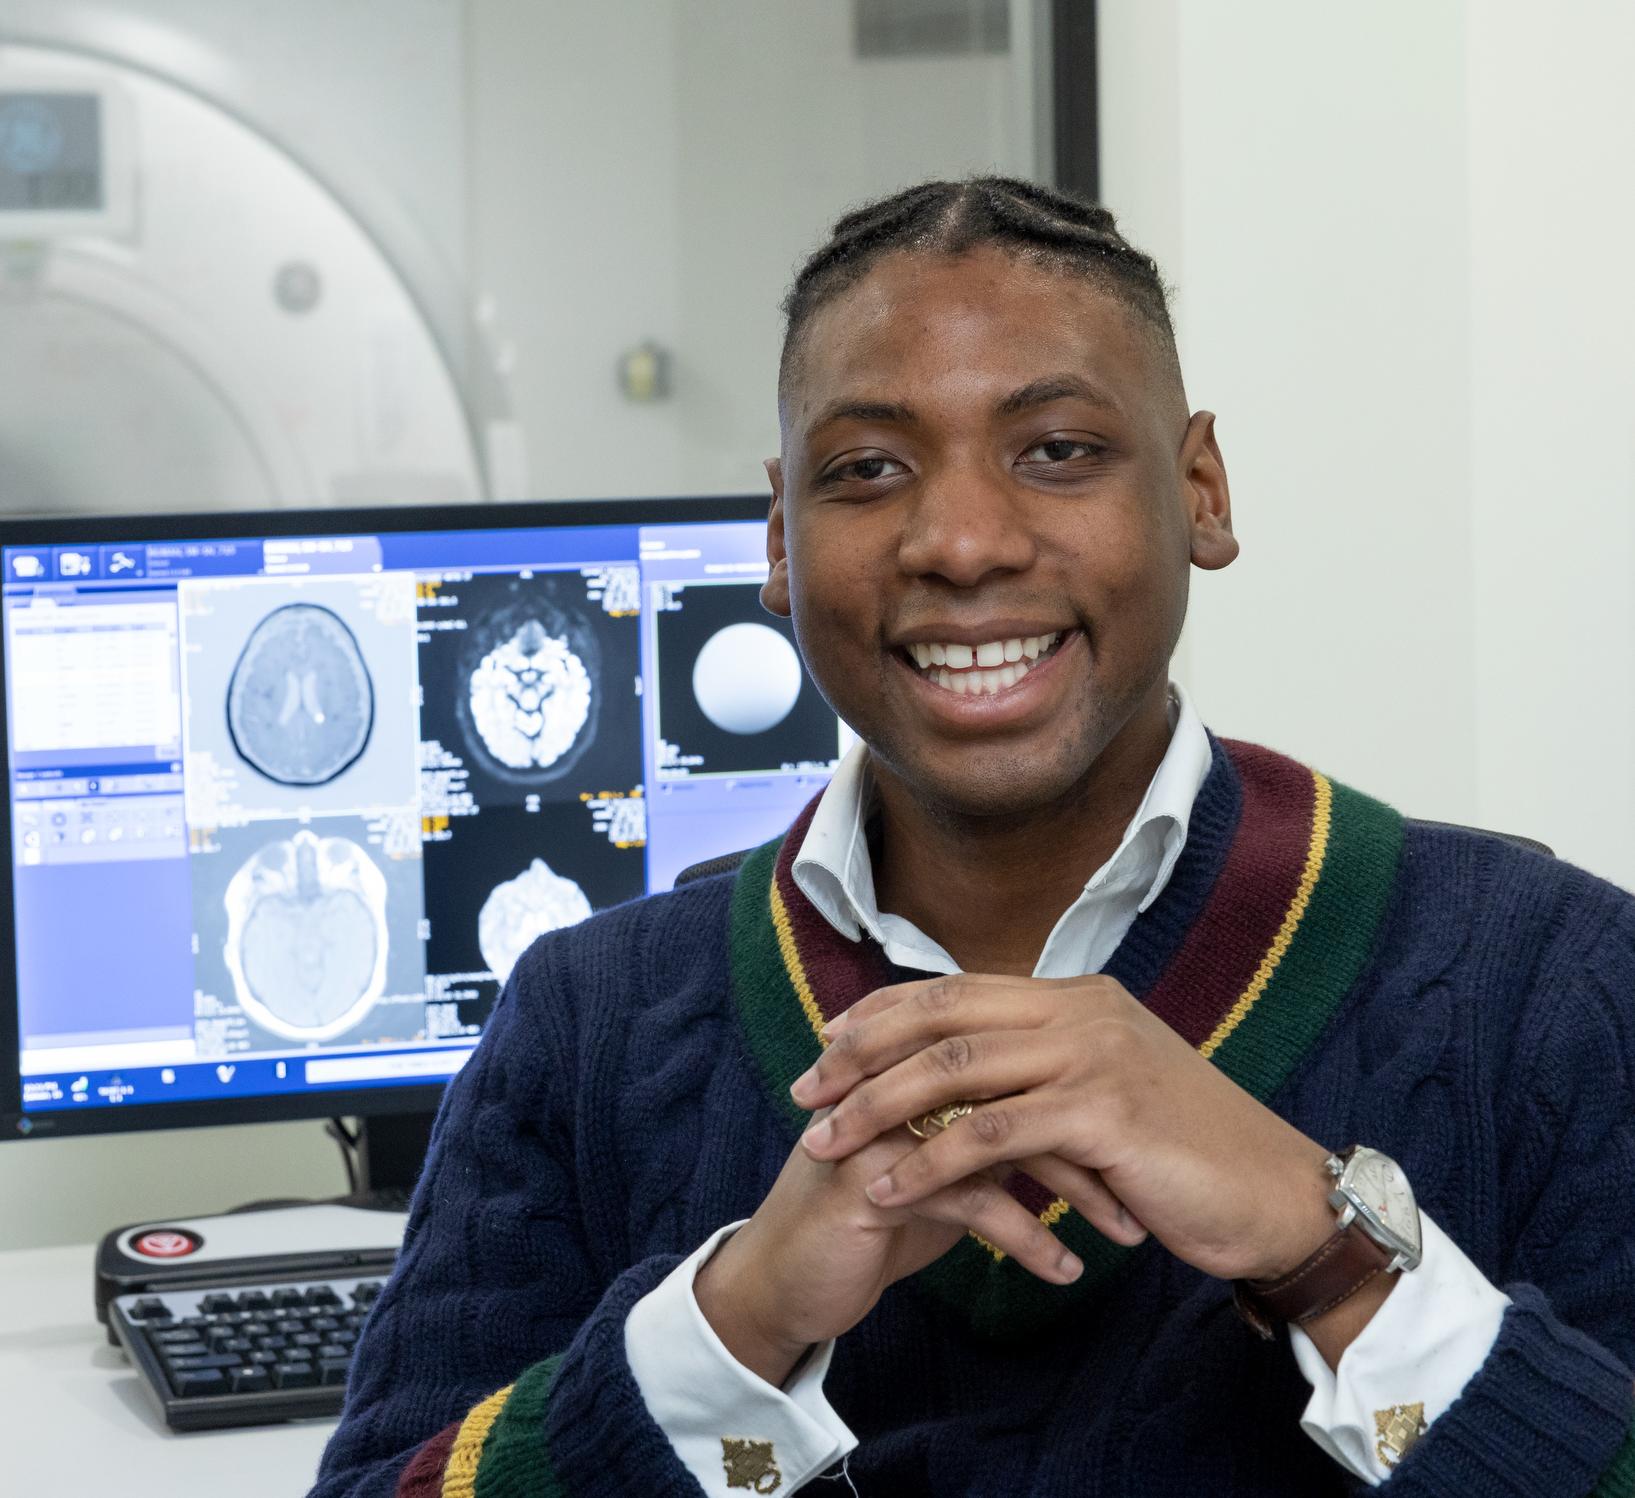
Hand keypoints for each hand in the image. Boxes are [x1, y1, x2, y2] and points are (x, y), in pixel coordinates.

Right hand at [694, 1102, 1134, 1386]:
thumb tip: (1073, 1110)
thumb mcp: (942, 1164)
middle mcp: (902, 1076)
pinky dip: (1026, 1239)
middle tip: (1154, 1183)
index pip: (1022, 1058)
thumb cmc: (874, 1217)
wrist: (788, 1278)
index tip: (1151, 1143)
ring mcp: (884, 1120)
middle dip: (1096, 1139)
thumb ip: (991, 1125)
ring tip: (1125, 1231)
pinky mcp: (872, 1175)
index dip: (1088, 1096)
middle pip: (1021, 1087)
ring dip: (1073, 1190)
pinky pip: (969, 1199)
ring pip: (1002, 1137)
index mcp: (920, 1061)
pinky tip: (1064, 1271)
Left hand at [789, 972, 1337, 1284]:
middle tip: (804, 1092)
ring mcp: (1092, 1056)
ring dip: (876, 1109)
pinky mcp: (1102, 1113)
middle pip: (940, 1018)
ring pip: (953, 1071)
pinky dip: (928, 1162)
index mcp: (1076, 996)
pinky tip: (887, 1188)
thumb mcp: (1109, 1088)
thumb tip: (972, 1073)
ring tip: (824, 1145)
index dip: (884, 1012)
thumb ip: (1047, 1067)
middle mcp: (1079, 1010)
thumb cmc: (1185, 1153)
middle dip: (860, 1054)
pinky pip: (990, 1136)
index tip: (827, 1040)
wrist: (1273, 1194)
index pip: (956, 988)